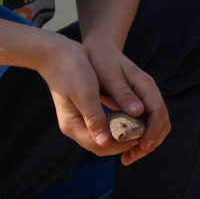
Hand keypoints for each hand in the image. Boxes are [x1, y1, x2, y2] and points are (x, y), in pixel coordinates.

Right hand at [33, 35, 135, 156]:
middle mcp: (75, 127)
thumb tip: (105, 142)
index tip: (140, 135)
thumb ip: (95, 117)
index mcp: (72, 126)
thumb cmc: (70, 70)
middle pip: (102, 145)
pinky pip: (103, 124)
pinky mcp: (84, 111)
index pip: (100, 146)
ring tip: (139, 125)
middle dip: (123, 142)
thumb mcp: (85, 93)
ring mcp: (79, 119)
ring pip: (104, 136)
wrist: (56, 52)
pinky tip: (128, 116)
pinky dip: (116, 124)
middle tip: (143, 132)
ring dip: (121, 134)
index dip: (121, 144)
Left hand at [84, 40, 170, 165]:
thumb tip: (139, 112)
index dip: (152, 131)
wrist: (100, 49)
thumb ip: (123, 93)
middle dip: (151, 142)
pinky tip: (126, 147)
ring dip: (146, 143)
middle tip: (132, 157)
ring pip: (156, 126)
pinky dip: (139, 138)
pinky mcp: (138, 104)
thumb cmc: (101, 61)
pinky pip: (146, 124)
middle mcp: (149, 93)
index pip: (158, 111)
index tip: (142, 146)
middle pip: (162, 122)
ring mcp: (146, 99)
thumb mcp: (109, 76)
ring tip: (128, 157)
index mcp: (145, 85)